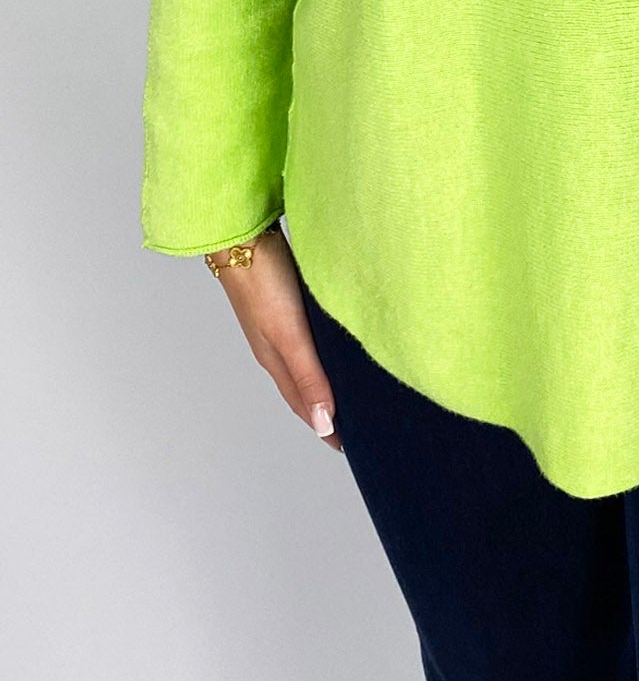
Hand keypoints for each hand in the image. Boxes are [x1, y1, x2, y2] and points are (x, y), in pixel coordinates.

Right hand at [206, 225, 342, 450]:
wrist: (240, 234)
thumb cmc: (262, 281)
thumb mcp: (290, 334)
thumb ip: (309, 377)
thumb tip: (324, 425)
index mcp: (275, 360)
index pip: (305, 405)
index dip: (326, 427)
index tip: (349, 446)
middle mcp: (275, 346)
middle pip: (304, 387)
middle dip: (326, 408)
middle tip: (355, 423)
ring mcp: (278, 322)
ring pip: (305, 362)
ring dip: (323, 379)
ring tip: (349, 388)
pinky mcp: (284, 299)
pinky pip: (306, 336)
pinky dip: (320, 349)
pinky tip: (333, 341)